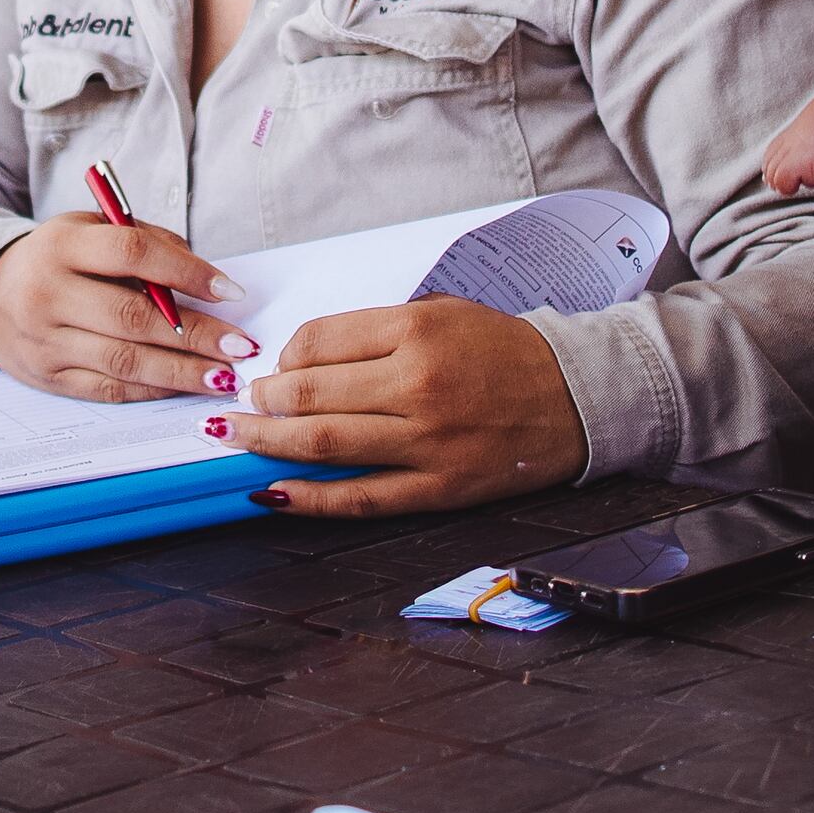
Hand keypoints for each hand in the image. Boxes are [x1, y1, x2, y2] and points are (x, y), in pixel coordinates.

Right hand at [0, 214, 252, 401]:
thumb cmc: (58, 259)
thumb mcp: (89, 230)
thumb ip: (145, 242)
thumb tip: (205, 277)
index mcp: (61, 245)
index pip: (131, 253)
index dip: (185, 271)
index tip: (230, 290)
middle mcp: (47, 294)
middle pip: (131, 318)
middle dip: (194, 335)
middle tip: (240, 345)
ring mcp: (45, 341)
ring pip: (123, 362)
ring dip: (181, 372)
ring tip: (223, 376)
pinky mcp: (49, 378)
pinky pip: (108, 389)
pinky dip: (152, 391)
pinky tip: (184, 387)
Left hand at [216, 300, 587, 516]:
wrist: (574, 395)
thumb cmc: (502, 351)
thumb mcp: (441, 313)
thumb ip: (374, 332)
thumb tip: (301, 359)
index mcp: (417, 331)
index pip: (319, 341)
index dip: (282, 357)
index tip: (271, 368)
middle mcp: (418, 385)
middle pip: (311, 394)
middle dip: (263, 401)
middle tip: (243, 404)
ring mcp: (428, 442)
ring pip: (324, 445)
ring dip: (269, 443)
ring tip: (239, 439)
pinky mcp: (438, 487)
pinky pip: (360, 498)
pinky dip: (309, 499)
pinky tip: (272, 492)